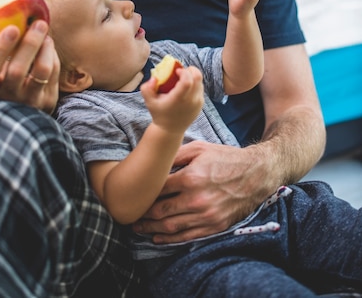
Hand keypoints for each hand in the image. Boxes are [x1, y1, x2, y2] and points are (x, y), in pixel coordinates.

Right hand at [0, 21, 59, 112]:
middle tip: (39, 23)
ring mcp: (29, 102)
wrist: (16, 122)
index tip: (12, 28)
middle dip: (30, 43)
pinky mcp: (48, 102)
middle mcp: (7, 99)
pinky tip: (48, 47)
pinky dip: (52, 55)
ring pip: (42, 71)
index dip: (0, 49)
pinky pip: (54, 73)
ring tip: (45, 34)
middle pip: (17, 70)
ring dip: (45, 47)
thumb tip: (0, 22)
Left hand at [133, 140, 273, 243]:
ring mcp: (206, 215)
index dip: (143, 194)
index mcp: (190, 177)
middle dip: (143, 216)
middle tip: (130, 216)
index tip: (134, 195)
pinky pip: (187, 236)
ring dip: (152, 230)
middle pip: (160, 212)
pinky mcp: (214, 226)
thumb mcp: (200, 148)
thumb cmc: (226, 158)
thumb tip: (155, 161)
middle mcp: (196, 199)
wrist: (256, 174)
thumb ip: (175, 154)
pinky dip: (170, 239)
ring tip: (139, 229)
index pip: (158, 190)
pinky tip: (158, 238)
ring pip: (171, 227)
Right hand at [141, 66, 203, 135]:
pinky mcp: (201, 104)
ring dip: (192, 76)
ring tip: (182, 80)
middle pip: (198, 77)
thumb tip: (154, 78)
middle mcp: (191, 101)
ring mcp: (198, 103)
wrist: (170, 130)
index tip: (176, 71)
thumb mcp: (149, 102)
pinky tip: (185, 88)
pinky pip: (200, 88)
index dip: (183, 72)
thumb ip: (147, 88)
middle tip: (181, 72)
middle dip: (190, 70)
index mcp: (179, 99)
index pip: (187, 81)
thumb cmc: (159, 113)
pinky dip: (194, 83)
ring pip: (200, 82)